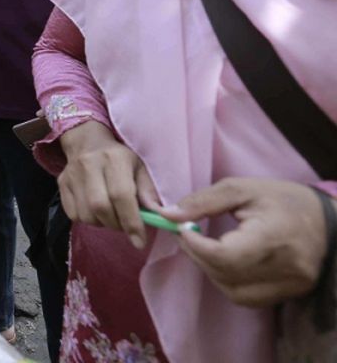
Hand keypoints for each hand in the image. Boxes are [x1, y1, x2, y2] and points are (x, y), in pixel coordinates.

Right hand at [57, 120, 158, 248]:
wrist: (87, 141)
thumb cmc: (120, 158)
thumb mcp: (141, 168)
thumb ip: (149, 192)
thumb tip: (159, 216)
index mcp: (114, 158)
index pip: (121, 195)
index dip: (131, 221)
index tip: (140, 241)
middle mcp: (89, 164)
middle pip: (100, 207)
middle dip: (116, 225)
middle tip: (125, 225)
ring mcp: (72, 174)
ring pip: (86, 214)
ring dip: (102, 223)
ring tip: (111, 215)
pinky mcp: (61, 183)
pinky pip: (73, 214)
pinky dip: (88, 220)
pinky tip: (96, 211)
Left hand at [163, 178, 331, 306]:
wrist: (327, 220)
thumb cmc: (282, 199)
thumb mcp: (241, 189)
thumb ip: (202, 202)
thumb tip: (167, 216)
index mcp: (274, 237)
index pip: (225, 256)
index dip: (196, 246)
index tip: (183, 230)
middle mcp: (286, 268)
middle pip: (226, 274)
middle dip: (198, 256)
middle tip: (188, 235)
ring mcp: (290, 285)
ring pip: (234, 292)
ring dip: (211, 271)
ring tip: (207, 247)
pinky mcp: (290, 293)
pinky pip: (248, 298)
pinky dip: (228, 282)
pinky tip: (226, 262)